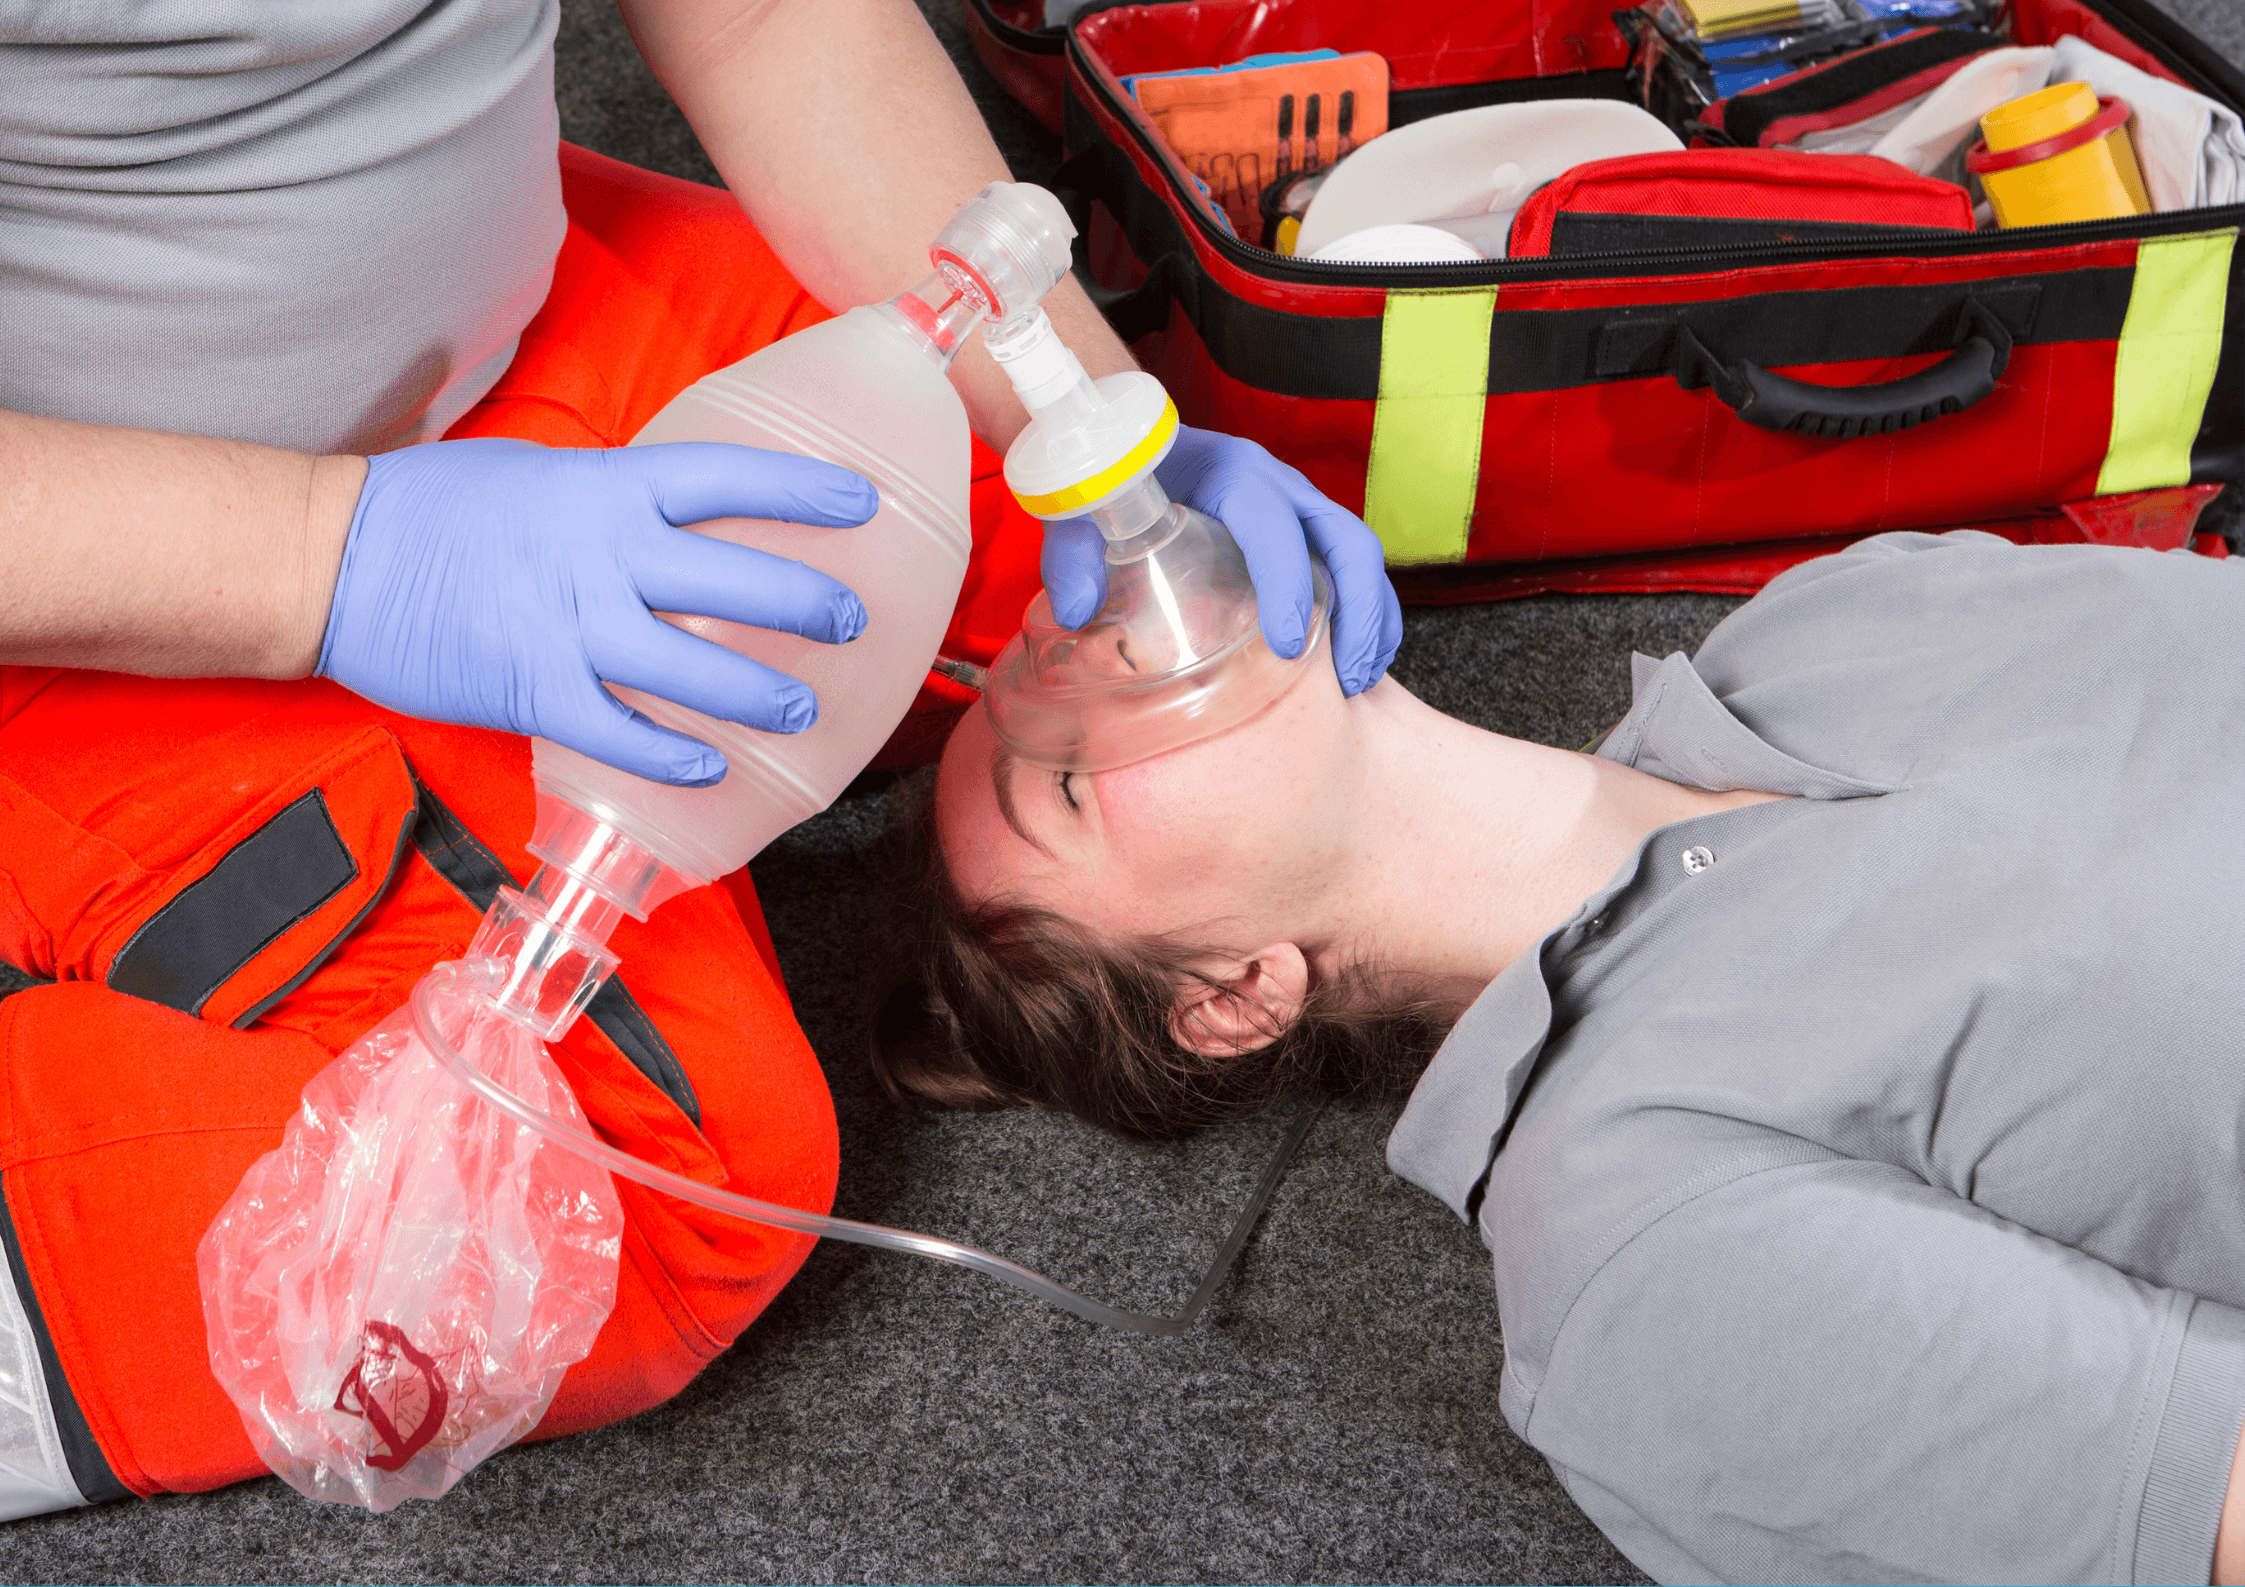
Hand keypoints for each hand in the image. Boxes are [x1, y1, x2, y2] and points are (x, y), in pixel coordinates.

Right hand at [318, 438, 875, 785]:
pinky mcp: (534, 690)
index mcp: (607, 490)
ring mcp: (570, 627)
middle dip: (805, 607)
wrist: (336, 561)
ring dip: (757, 697)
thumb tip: (672, 509)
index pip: (726, 480)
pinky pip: (621, 733)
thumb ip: (611, 497)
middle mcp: (602, 556)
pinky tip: (709, 770)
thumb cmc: (433, 509)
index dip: (800, 494)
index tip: (861, 504)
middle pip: (733, 582)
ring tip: (802, 714)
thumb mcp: (537, 472)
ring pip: (692, 669)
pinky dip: (669, 756)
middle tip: (852, 625)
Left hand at [1039, 426, 1402, 696]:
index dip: (1287, 582)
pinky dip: (1364, 617)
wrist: (1129, 441)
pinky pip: (1352, 569)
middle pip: (1347, 538)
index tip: (1285, 645)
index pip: (1273, 524)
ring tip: (1356, 685)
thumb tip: (1077, 609)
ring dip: (1370, 621)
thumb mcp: (1081, 509)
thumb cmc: (1112, 476)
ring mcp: (1297, 506)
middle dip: (1357, 611)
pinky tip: (1351, 668)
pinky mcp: (1303, 531)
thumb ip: (1071, 552)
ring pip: (1360, 556)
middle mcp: (1277, 484)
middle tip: (1343, 681)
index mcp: (1229, 472)